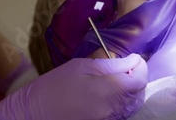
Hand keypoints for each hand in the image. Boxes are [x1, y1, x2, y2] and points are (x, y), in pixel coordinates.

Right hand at [0, 54, 147, 119]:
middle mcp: (111, 110)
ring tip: (117, 80)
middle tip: (125, 69)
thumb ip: (109, 65)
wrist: (33, 114)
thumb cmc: (53, 86)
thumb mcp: (79, 67)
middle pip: (138, 95)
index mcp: (105, 90)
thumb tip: (133, 60)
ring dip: (129, 91)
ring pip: (131, 106)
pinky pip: (120, 114)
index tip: (134, 60)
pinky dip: (121, 103)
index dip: (141, 68)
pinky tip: (109, 94)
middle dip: (136, 79)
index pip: (139, 81)